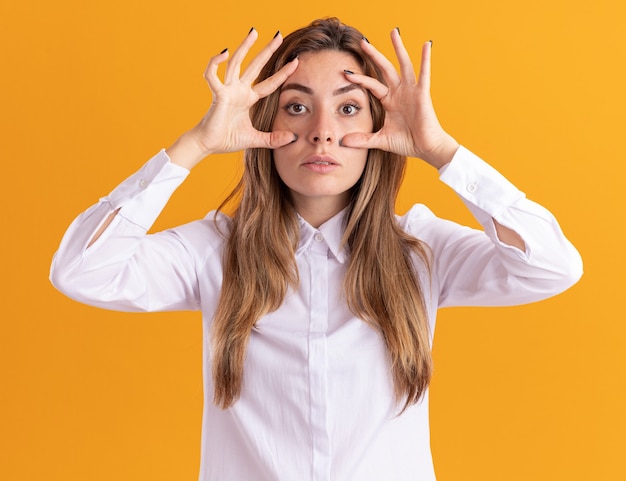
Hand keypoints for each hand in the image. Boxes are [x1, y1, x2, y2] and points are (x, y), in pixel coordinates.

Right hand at [167, 29, 298, 168]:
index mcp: (248, 98)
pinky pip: (213, 75)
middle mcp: (239, 90)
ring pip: (236, 63)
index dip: (282, 73)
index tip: (295, 62)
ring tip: (254, 32)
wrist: (209, 145)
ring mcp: (227, 90)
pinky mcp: (217, 94)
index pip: (269, 83)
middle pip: (255, 66)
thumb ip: (273, 139)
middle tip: (279, 35)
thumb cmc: (228, 139)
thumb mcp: (256, 139)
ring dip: (244, 47)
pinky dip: (215, 63)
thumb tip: (293, 137)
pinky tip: (223, 53)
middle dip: (267, 51)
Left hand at [341, 29, 458, 168]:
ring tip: (394, 32)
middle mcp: (400, 92)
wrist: (426, 148)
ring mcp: (411, 91)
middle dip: (374, 56)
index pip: (372, 85)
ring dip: (398, 49)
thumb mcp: (380, 140)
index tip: (346, 73)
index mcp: (389, 101)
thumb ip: (363, 139)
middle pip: (385, 69)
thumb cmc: (407, 142)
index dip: (360, 79)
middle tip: (363, 42)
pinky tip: (426, 45)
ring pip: (403, 65)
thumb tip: (343, 142)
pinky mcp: (422, 94)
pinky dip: (425, 59)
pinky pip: (424, 74)